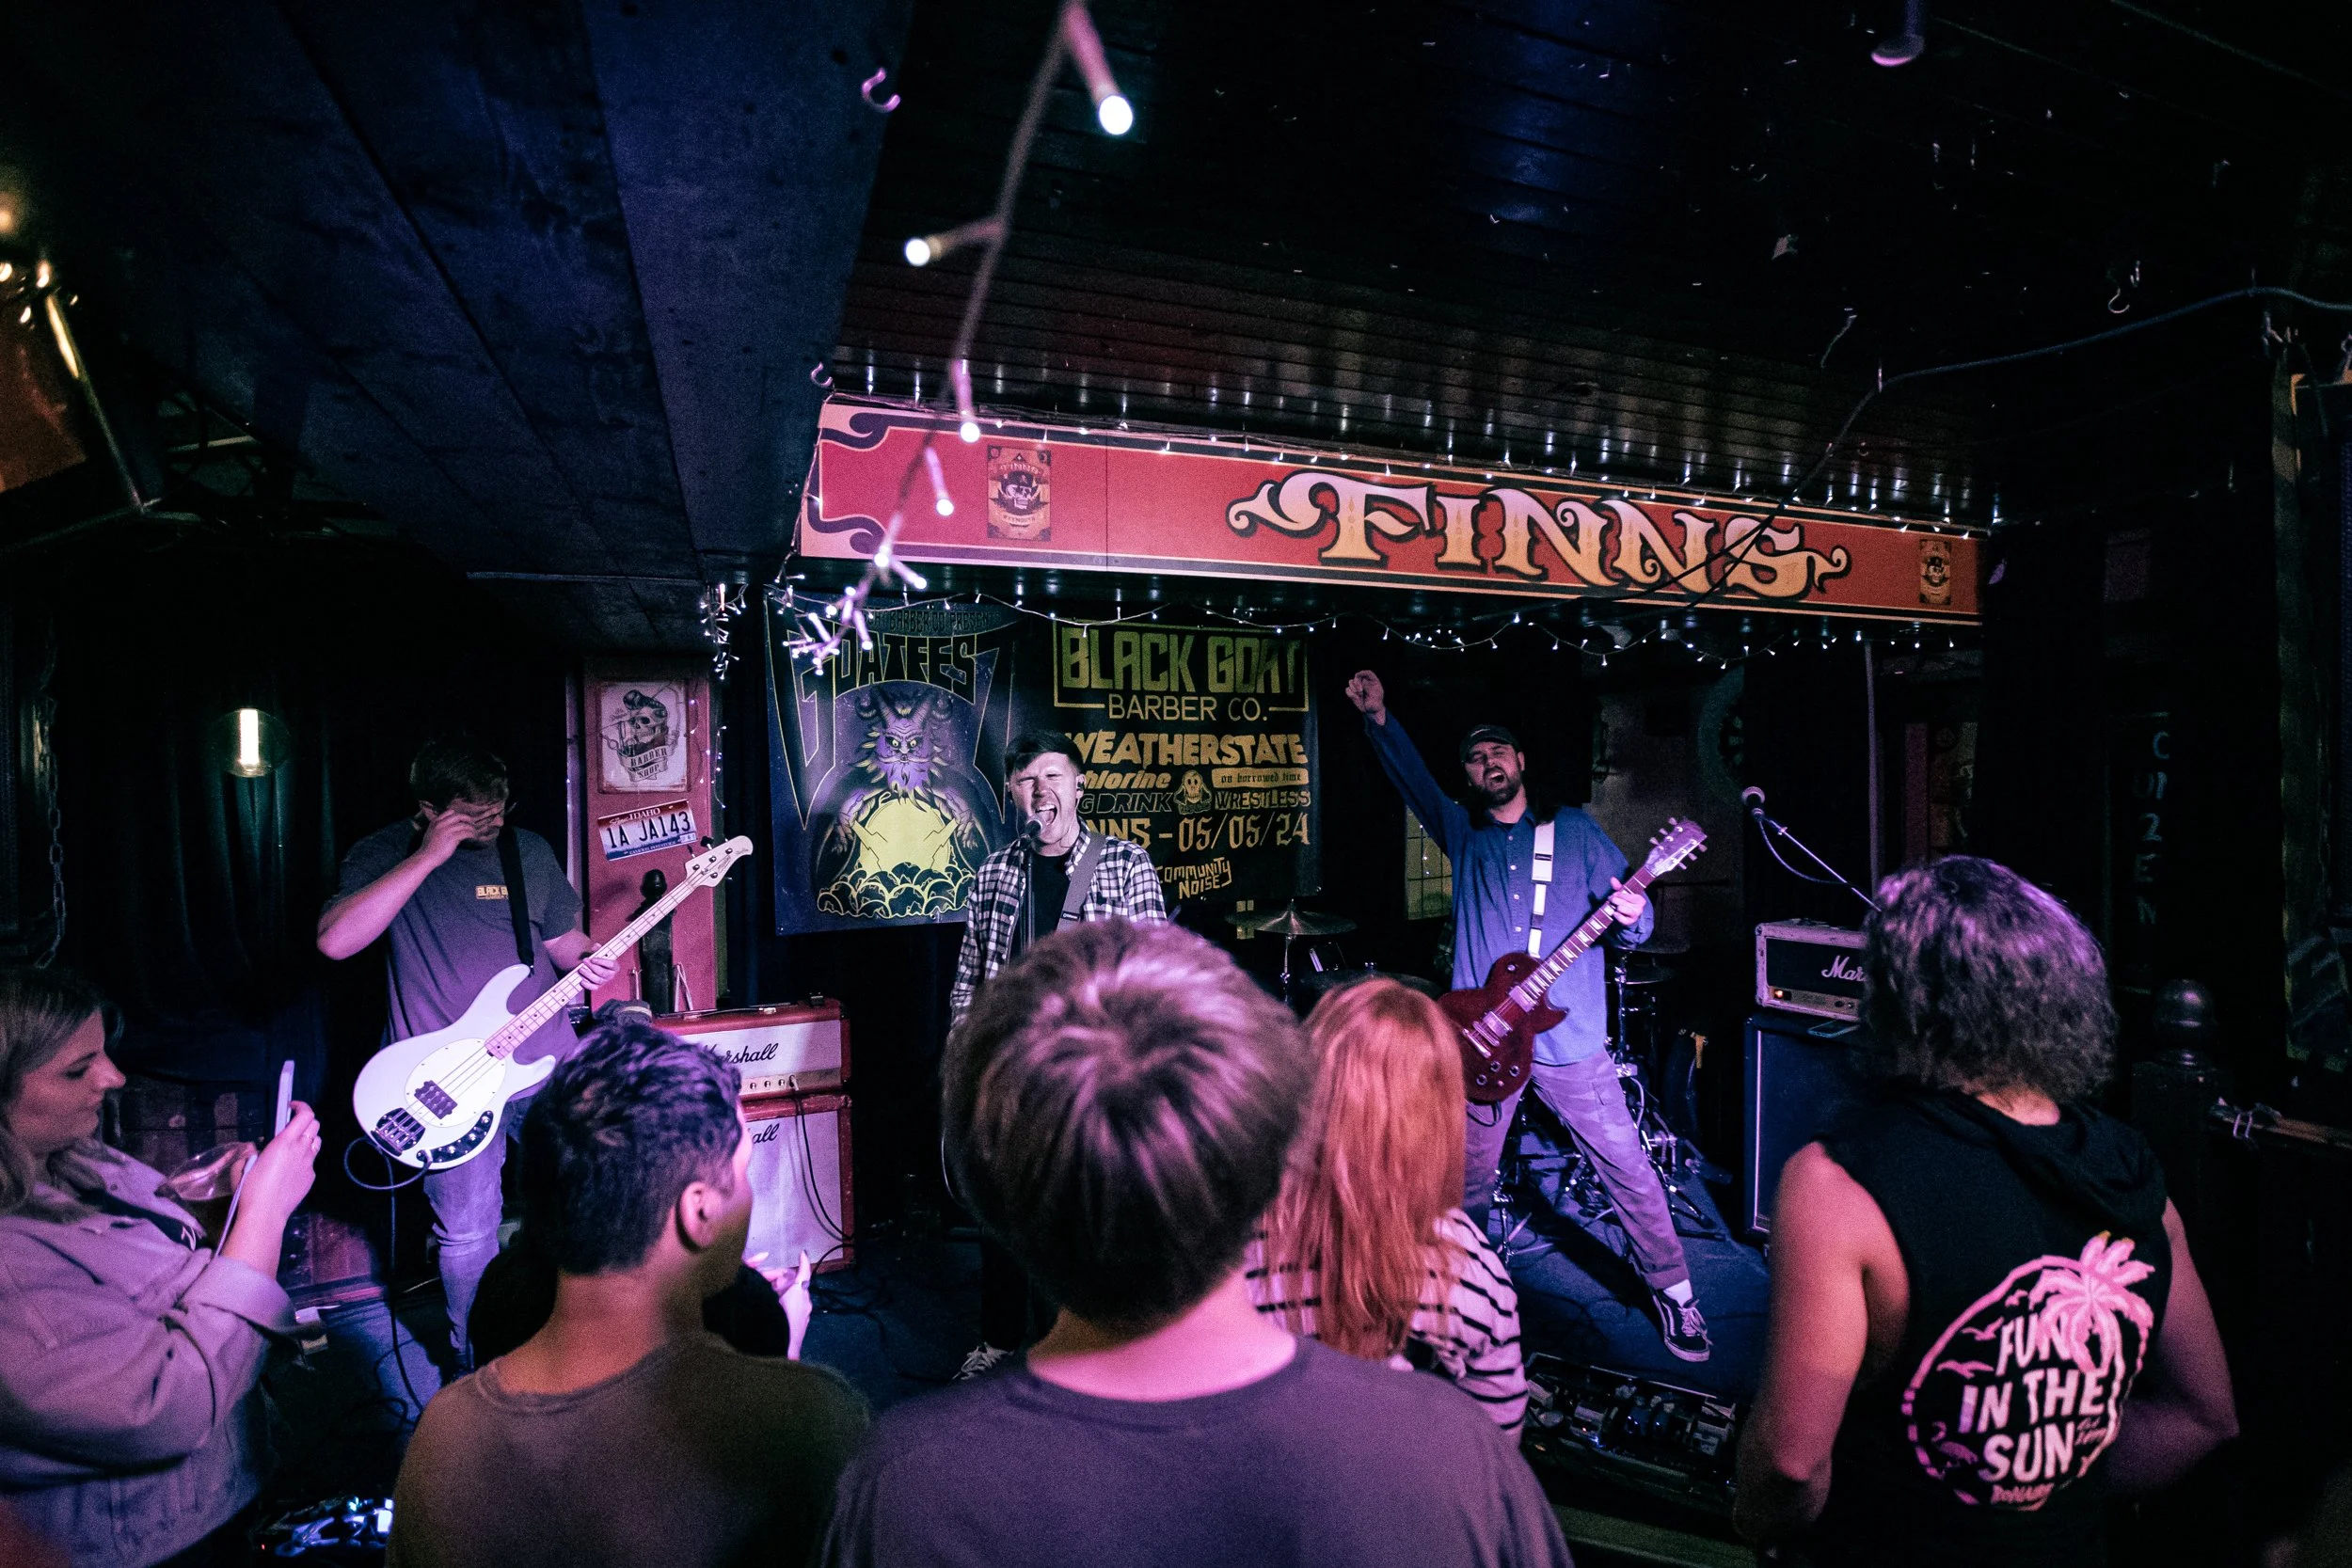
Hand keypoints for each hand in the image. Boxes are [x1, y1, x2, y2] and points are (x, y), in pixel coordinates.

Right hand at [237, 1103, 320, 1228]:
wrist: (265, 1213)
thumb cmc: (250, 1188)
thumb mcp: (243, 1164)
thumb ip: (250, 1151)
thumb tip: (254, 1147)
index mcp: (285, 1142)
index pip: (305, 1115)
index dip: (301, 1107)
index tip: (291, 1107)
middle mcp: (302, 1150)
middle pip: (315, 1125)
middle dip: (305, 1121)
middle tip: (291, 1126)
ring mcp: (309, 1164)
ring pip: (316, 1142)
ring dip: (308, 1138)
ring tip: (293, 1145)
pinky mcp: (311, 1178)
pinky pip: (311, 1162)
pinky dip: (304, 1159)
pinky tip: (290, 1169)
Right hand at [415, 804, 491, 866]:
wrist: (426, 857)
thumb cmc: (430, 848)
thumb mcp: (432, 833)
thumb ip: (441, 828)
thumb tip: (455, 828)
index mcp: (435, 822)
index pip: (450, 812)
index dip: (458, 815)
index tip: (463, 819)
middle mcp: (441, 824)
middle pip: (458, 816)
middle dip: (467, 818)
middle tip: (472, 823)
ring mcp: (447, 830)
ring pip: (463, 825)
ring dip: (471, 828)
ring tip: (474, 832)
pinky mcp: (452, 838)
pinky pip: (465, 833)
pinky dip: (471, 834)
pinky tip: (473, 837)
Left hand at [571, 950, 619, 988]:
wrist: (595, 967)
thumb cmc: (599, 959)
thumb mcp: (600, 952)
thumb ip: (598, 948)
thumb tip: (595, 946)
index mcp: (614, 966)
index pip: (611, 964)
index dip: (601, 962)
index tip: (592, 959)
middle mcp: (611, 975)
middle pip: (602, 973)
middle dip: (592, 967)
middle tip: (584, 960)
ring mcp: (604, 982)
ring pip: (597, 980)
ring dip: (588, 974)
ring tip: (581, 969)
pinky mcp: (598, 987)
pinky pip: (593, 988)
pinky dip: (587, 985)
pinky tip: (581, 980)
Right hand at [751, 1249, 815, 1358]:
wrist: (782, 1352)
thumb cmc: (775, 1322)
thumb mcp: (764, 1297)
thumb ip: (757, 1275)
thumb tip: (760, 1259)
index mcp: (798, 1293)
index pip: (803, 1272)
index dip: (802, 1262)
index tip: (801, 1253)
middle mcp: (804, 1301)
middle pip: (794, 1283)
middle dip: (779, 1278)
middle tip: (762, 1279)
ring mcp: (804, 1314)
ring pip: (793, 1294)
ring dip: (780, 1290)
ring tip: (763, 1292)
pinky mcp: (801, 1324)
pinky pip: (794, 1306)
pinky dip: (784, 1301)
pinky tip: (770, 1305)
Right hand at [1345, 670, 1385, 722]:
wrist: (1372, 710)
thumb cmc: (1377, 701)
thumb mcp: (1378, 692)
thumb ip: (1371, 685)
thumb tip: (1362, 681)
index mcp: (1372, 680)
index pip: (1367, 673)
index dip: (1362, 673)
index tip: (1358, 675)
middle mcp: (1364, 682)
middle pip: (1357, 676)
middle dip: (1357, 683)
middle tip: (1361, 691)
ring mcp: (1357, 686)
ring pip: (1351, 682)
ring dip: (1354, 689)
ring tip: (1360, 695)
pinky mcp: (1352, 692)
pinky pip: (1347, 689)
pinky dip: (1351, 694)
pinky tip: (1357, 698)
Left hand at [1605, 878, 1648, 927]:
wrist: (1630, 917)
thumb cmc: (1627, 903)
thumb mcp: (1624, 894)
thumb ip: (1618, 887)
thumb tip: (1612, 878)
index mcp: (1640, 899)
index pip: (1627, 895)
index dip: (1618, 894)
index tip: (1614, 894)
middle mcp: (1640, 907)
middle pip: (1622, 902)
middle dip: (1615, 900)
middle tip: (1611, 900)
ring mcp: (1635, 915)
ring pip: (1620, 908)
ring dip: (1615, 907)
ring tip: (1615, 907)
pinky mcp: (1630, 922)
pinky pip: (1621, 918)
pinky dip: (1616, 915)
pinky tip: (1615, 913)